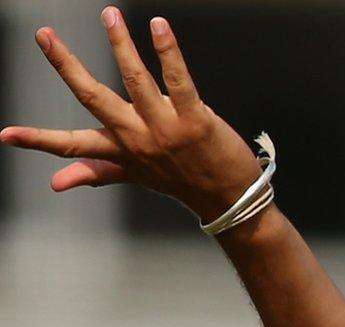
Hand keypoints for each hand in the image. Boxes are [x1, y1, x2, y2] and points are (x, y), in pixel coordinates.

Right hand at [0, 8, 261, 221]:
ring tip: (109, 15)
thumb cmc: (182, 181)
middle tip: (44, 36)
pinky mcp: (196, 121)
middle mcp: (138, 138)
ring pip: (136, 80)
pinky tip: (159, 27)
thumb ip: (94, 172)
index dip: (37, 140)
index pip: (70, 144)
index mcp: (120, 150)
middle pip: (94, 97)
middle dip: (66, 65)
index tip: (6, 135)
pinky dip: (168, 52)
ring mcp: (167, 129)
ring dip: (120, 44)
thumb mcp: (134, 176)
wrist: (231, 200)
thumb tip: (55, 183)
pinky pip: (178, 81)